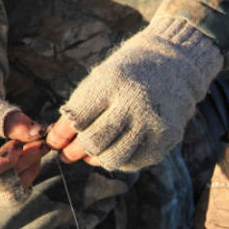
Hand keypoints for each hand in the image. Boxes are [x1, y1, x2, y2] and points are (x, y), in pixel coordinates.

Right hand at [0, 70, 48, 212]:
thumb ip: (7, 118)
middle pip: (4, 188)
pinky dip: (25, 177)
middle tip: (38, 141)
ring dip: (29, 170)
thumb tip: (38, 132)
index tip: (20, 140)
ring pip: (13, 197)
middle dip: (26, 162)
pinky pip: (13, 198)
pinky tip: (23, 157)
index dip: (11, 158)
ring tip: (30, 146)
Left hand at [47, 19, 222, 170]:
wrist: (174, 66)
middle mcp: (135, 104)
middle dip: (75, 151)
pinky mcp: (165, 139)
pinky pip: (133, 163)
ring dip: (97, 159)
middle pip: (93, 142)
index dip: (60, 135)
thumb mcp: (100, 80)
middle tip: (70, 154)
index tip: (54, 142)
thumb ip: (79, 109)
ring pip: (113, 159)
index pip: (77, 119)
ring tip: (92, 153)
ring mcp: (152, 124)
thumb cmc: (127, 75)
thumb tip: (57, 143)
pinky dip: (120, 159)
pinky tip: (117, 147)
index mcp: (113, 83)